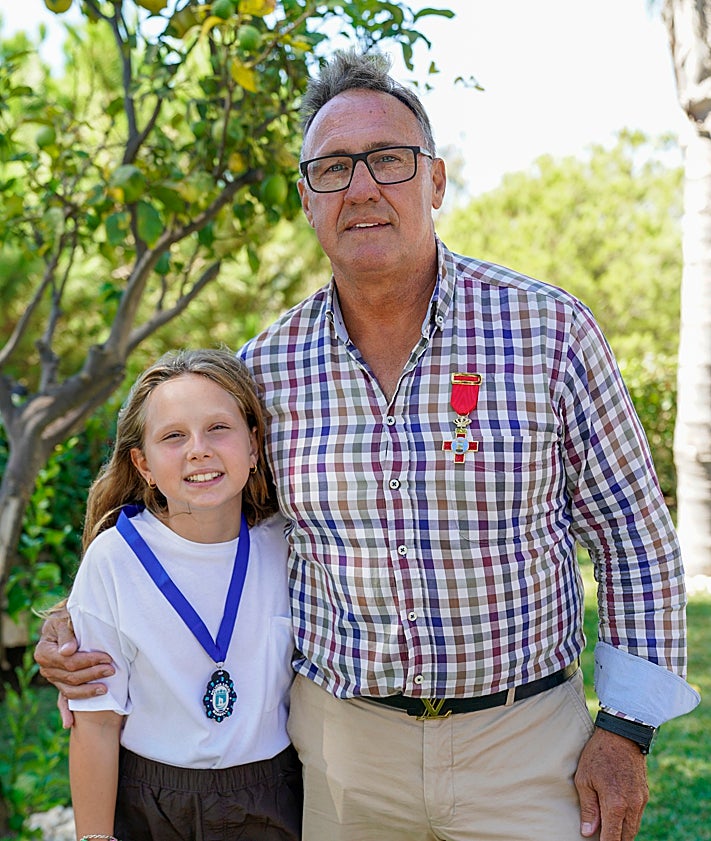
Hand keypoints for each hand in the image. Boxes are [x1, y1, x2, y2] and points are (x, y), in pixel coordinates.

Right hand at [33, 606, 114, 727]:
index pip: (69, 662)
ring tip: (105, 689)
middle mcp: (46, 668)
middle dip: (93, 674)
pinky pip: (62, 700)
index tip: (106, 658)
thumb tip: (69, 651)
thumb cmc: (66, 617)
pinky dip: (65, 712)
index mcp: (44, 652)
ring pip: (70, 690)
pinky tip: (69, 723)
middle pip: (71, 677)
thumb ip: (67, 634)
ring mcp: (53, 679)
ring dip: (88, 692)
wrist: (64, 621)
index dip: (89, 661)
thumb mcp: (64, 618)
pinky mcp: (61, 683)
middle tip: (112, 670)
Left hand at [575, 727, 648, 840]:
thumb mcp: (584, 779)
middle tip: (600, 837)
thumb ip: (588, 809)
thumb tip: (588, 833)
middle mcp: (632, 806)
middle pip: (626, 837)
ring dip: (622, 831)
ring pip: (633, 827)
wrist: (622, 735)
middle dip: (614, 839)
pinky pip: (637, 815)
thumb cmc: (598, 755)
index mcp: (615, 805)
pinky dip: (627, 820)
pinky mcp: (645, 794)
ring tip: (606, 827)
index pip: (612, 838)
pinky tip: (616, 815)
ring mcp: (641, 800)